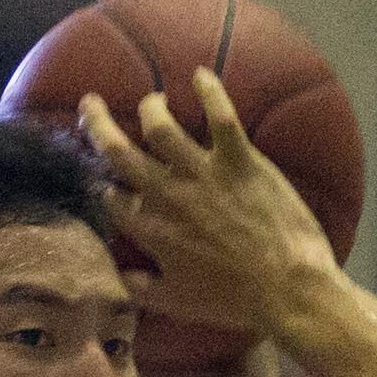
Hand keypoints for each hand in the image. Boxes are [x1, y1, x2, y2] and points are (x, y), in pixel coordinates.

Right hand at [78, 71, 338, 339]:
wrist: (286, 288)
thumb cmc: (233, 301)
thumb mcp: (177, 302)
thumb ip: (142, 289)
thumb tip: (118, 277)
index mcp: (151, 230)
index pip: (111, 197)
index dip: (102, 184)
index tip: (102, 178)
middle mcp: (168, 196)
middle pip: (119, 152)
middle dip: (98, 124)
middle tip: (90, 104)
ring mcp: (203, 174)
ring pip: (161, 126)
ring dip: (150, 108)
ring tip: (151, 100)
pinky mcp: (239, 160)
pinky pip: (221, 115)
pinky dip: (210, 90)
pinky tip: (201, 74)